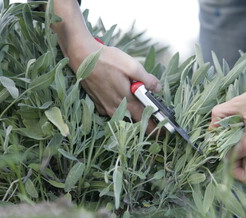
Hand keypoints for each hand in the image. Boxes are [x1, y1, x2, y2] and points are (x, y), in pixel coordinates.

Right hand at [51, 0, 160, 132]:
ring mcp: (105, 107)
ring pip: (124, 115)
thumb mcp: (131, 66)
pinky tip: (123, 95)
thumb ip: (147, 79)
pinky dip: (121, 106)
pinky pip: (114, 110)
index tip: (164, 132)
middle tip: (157, 119)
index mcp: (126, 101)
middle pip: (135, 120)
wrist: (81, 56)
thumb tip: (157, 89)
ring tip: (141, 102)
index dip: (156, 128)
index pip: (145, 120)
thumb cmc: (106, 59)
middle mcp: (115, 108)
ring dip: (134, 112)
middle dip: (147, 122)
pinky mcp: (98, 104)